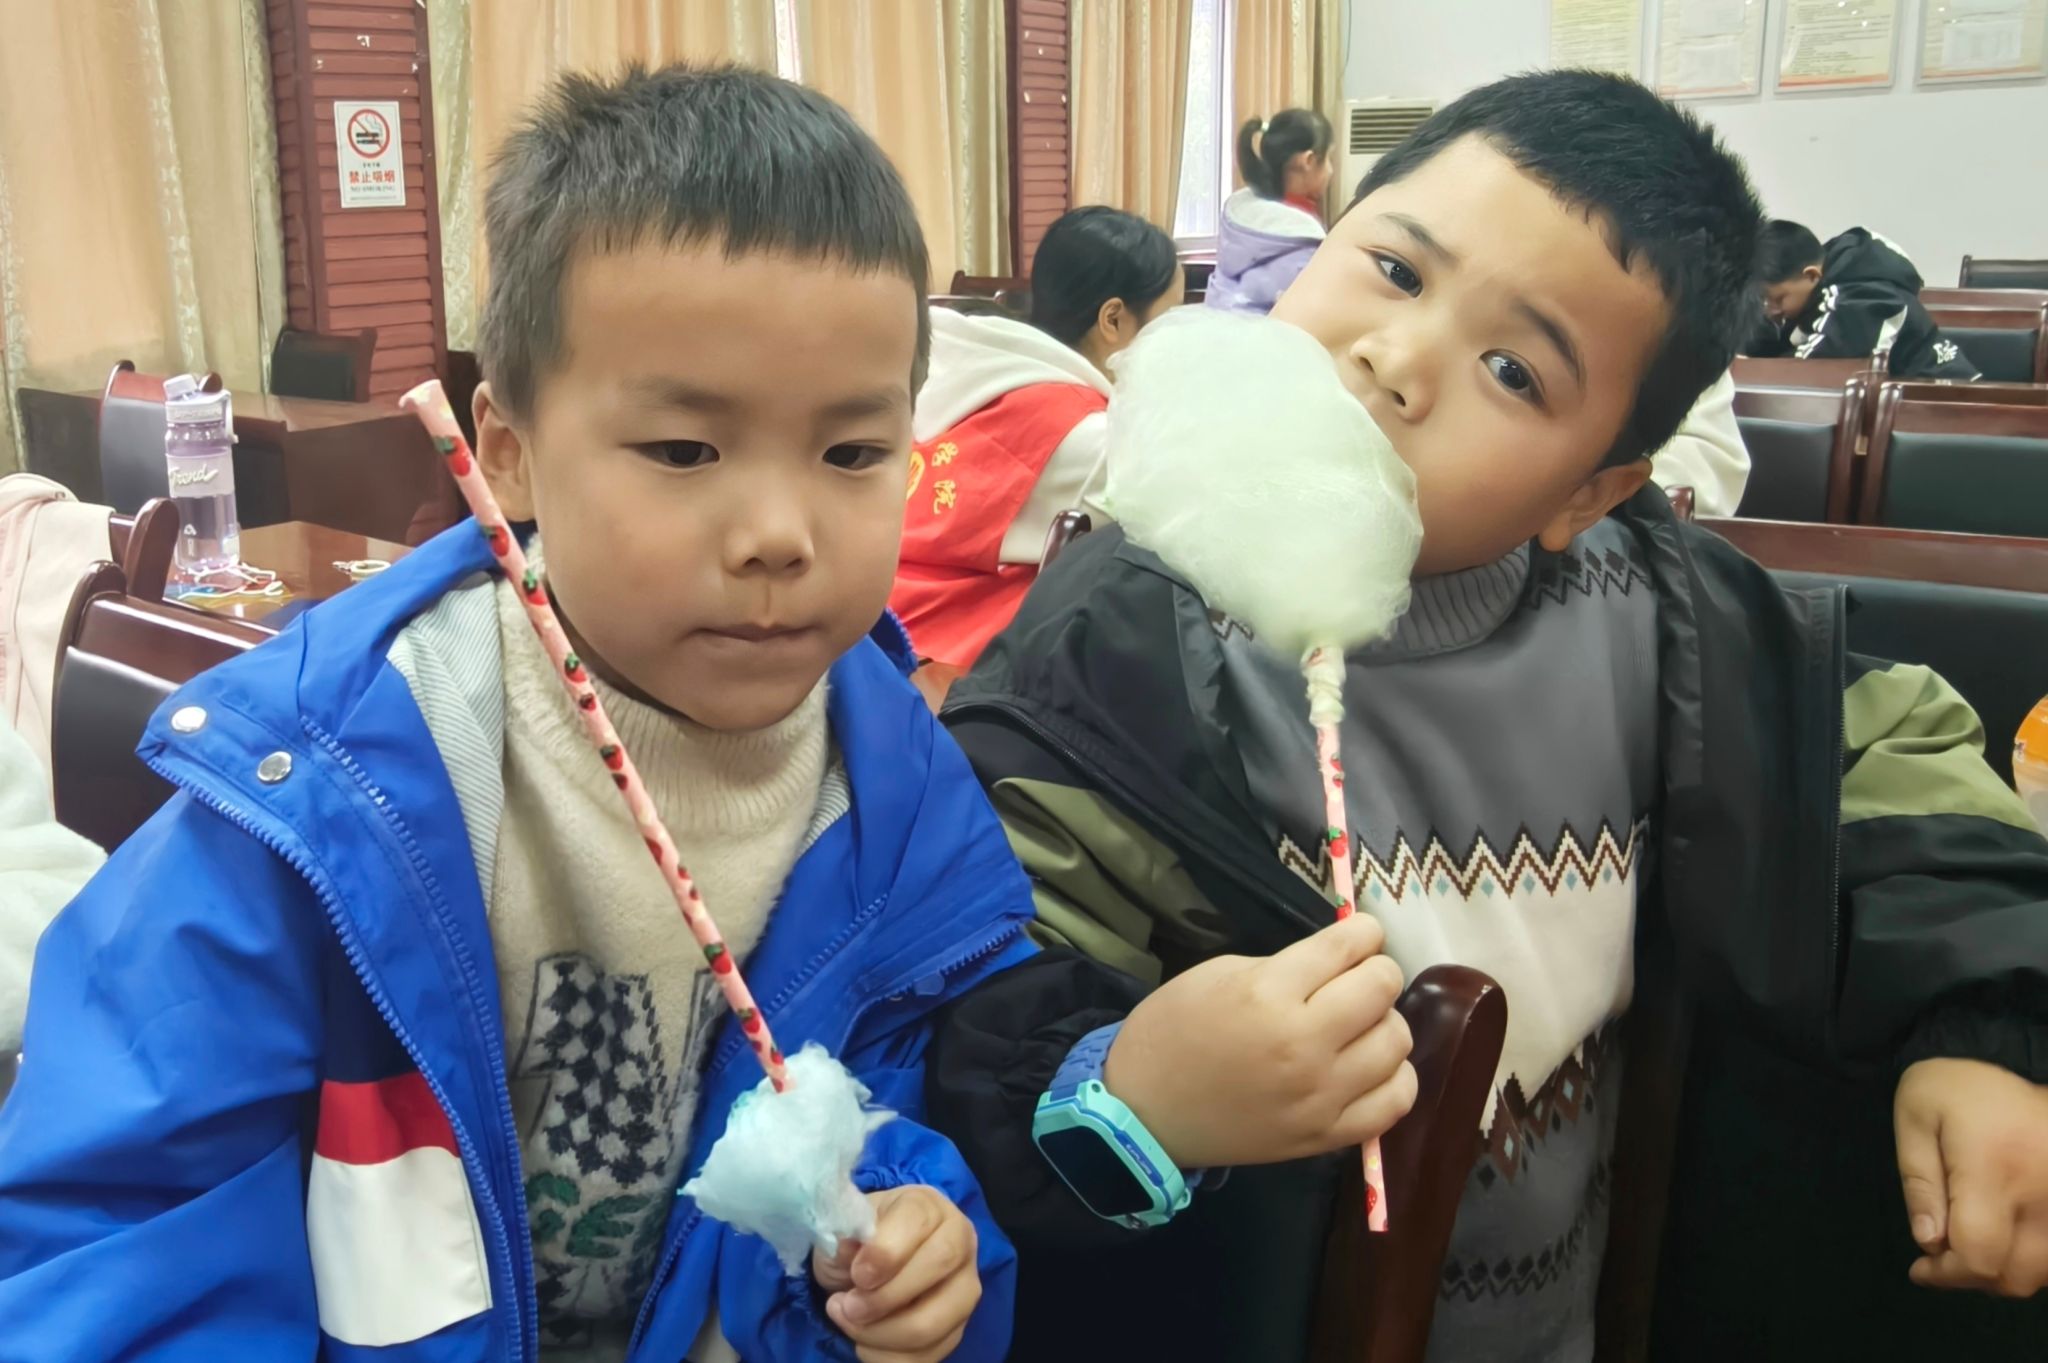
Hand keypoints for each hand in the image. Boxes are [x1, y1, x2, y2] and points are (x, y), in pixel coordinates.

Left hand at [813, 1185, 981, 1362]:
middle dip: (885, 1296)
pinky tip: (865, 1342)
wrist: (870, 1271)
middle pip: (939, 1264)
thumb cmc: (859, 1243)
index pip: (919, 1220)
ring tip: (850, 1321)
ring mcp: (963, 1288)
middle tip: (847, 1305)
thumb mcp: (842, 1232)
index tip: (857, 1274)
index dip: (886, 1251)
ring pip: (933, 1322)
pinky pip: (926, 1357)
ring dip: (880, 1333)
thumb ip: (843, 1237)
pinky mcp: (957, 1330)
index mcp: (927, 1206)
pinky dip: (886, 1357)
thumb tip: (846, 1247)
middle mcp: (959, 1241)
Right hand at [1103, 913, 1415, 1168]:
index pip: (1349, 946)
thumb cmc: (1172, 1032)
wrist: (1144, 1114)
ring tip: (1358, 1023)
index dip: (1362, 932)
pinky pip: (1394, 1101)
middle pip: (1383, 988)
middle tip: (1355, 977)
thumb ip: (1285, 966)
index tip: (1359, 936)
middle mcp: (1304, 1044)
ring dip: (1384, 1021)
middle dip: (1376, 970)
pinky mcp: (1326, 1136)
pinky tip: (1370, 1066)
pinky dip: (1393, 1076)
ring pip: (1396, 1042)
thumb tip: (1339, 962)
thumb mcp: (1218, 974)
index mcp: (1268, 994)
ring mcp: (1320, 1095)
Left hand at [1895, 1058, 2047, 1296]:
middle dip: (1971, 1276)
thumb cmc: (1954, 1087)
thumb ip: (1920, 1183)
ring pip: (2044, 1272)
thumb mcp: (1916, 1120)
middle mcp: (2043, 1190)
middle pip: (2015, 1274)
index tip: (1921, 1267)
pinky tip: (2007, 1238)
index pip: (1979, 1251)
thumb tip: (1930, 1242)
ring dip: (2005, 1272)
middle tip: (1942, 1256)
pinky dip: (2034, 1259)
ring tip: (1972, 1245)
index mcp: (1994, 1166)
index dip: (1948, 1273)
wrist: (2010, 1054)